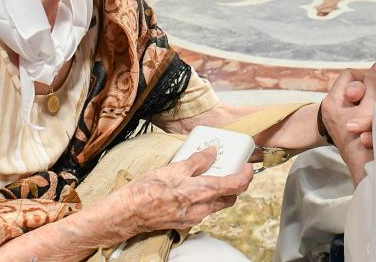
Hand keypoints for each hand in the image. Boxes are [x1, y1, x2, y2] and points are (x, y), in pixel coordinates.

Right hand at [100, 148, 252, 242]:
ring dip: (219, 192)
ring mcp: (194, 218)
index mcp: (202, 192)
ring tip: (210, 176)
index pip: (235, 185)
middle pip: (230, 198)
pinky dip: (205, 199)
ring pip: (217, 205)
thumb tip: (211, 153)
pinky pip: (203, 210)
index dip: (246, 175)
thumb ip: (196, 161)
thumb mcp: (173, 168)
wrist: (128, 213)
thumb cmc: (147, 191)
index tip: (247, 166)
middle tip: (230, 170)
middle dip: (235, 185)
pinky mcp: (185, 222)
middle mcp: (202, 208)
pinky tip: (193, 188)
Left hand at [321, 62, 375, 184]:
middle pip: (355, 88)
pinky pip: (360, 115)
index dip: (365, 79)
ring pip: (360, 102)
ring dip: (372, 106)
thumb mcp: (371, 106)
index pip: (350, 76)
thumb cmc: (365, 139)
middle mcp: (332, 111)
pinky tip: (375, 123)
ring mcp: (340, 122)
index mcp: (333, 102)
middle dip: (370, 93)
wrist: (365, 172)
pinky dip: (370, 116)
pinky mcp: (348, 132)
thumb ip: (375, 84)